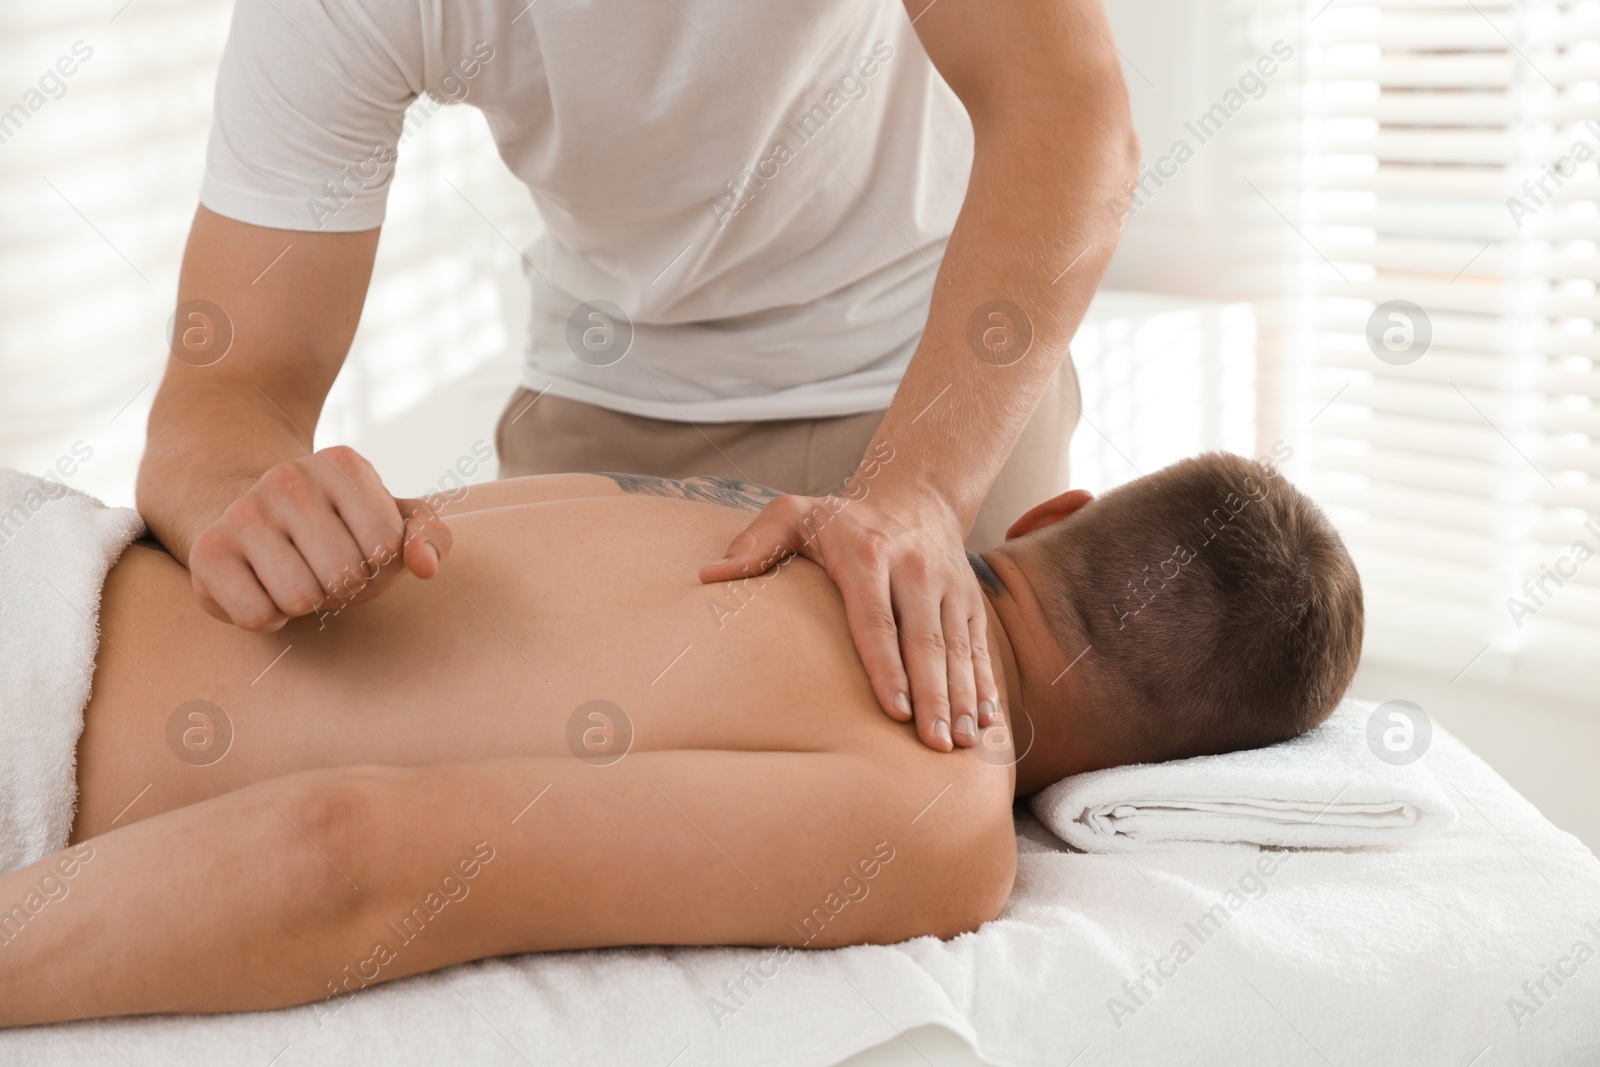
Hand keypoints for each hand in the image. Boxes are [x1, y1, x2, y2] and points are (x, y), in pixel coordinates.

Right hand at [188, 445, 451, 630]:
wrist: (247, 512)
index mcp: (343, 464)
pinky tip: (263, 587)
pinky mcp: (207, 551)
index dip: (382, 567)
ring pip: (301, 598)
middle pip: (344, 575)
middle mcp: (289, 477)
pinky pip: (257, 616)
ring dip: (308, 604)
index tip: (362, 552)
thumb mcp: (393, 520)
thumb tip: (426, 567)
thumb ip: (429, 536)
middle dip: (346, 589)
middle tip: (327, 570)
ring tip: (297, 576)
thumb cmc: (337, 526)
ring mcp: (243, 511)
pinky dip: (269, 617)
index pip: (388, 546)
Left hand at [699, 483, 998, 751]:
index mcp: (868, 553)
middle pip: (925, 641)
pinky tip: (987, 723)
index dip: (887, 667)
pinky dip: (985, 685)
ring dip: (962, 698)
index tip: (894, 711)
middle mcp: (916, 568)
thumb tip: (708, 575)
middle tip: (934, 744)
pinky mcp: (970, 600)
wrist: (915, 495)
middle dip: (933, 696)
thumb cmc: (838, 520)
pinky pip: (980, 647)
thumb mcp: (793, 515)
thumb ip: (753, 544)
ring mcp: (950, 585)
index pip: (877, 619)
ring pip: (958, 649)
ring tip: (960, 743)